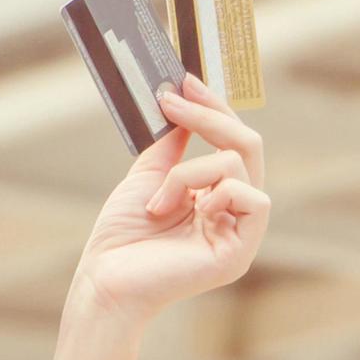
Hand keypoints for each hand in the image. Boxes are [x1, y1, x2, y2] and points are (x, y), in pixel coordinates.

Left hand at [66, 73, 270, 328]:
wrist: (105, 278)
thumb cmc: (121, 236)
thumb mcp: (147, 176)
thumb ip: (172, 145)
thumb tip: (184, 103)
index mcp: (215, 196)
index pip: (231, 142)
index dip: (213, 108)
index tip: (185, 80)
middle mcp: (233, 213)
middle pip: (247, 145)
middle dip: (210, 116)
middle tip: (174, 99)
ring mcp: (240, 233)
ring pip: (238, 165)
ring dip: (189, 172)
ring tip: (158, 202)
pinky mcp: (240, 253)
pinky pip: (253, 199)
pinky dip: (218, 193)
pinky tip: (191, 211)